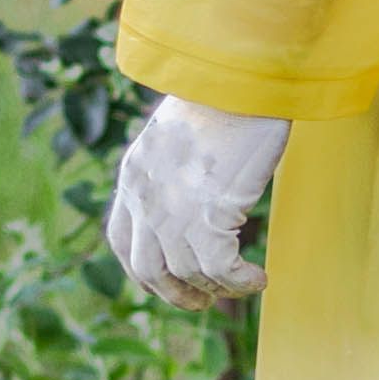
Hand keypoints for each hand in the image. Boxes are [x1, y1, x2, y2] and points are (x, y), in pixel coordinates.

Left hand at [105, 91, 287, 308]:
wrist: (240, 78)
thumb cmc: (223, 98)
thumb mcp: (180, 138)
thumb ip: (174, 172)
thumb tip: (193, 201)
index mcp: (134, 177)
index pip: (120, 241)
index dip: (141, 270)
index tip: (168, 280)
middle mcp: (145, 198)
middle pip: (147, 270)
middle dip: (175, 293)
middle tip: (203, 300)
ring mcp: (174, 209)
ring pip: (187, 273)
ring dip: (216, 288)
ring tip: (242, 284)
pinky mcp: (210, 214)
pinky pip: (220, 269)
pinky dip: (240, 282)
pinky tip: (258, 279)